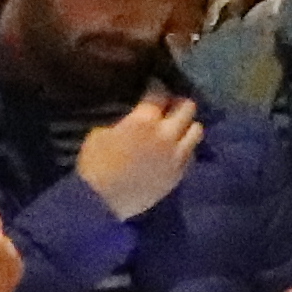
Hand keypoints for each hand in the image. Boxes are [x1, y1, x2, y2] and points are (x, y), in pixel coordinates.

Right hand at [82, 88, 203, 221]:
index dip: (156, 88)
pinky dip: (186, 148)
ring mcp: (176, 155)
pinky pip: (191, 154)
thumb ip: (125, 121)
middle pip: (187, 107)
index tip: (153, 88)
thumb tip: (134, 117)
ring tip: (176, 128)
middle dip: (178, 103)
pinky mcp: (179, 173)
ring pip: (197, 130)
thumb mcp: (100, 133)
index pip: (160, 93)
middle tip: (169, 106)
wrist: (100, 203)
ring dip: (187, 125)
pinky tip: (175, 150)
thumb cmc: (94, 166)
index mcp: (144, 120)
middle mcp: (166, 134)